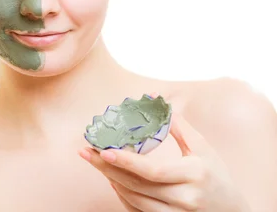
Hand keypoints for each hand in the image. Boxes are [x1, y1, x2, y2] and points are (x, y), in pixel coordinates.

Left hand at [79, 101, 249, 210]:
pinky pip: (136, 209)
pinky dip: (121, 194)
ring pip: (133, 199)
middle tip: (85, 152)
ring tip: (95, 161)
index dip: (125, 162)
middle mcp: (184, 198)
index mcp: (193, 174)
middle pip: (136, 185)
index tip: (103, 150)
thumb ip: (180, 127)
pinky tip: (111, 178)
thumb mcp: (204, 149)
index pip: (152, 171)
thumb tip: (156, 101)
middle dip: (106, 168)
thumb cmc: (217, 177)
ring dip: (111, 179)